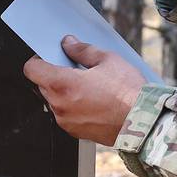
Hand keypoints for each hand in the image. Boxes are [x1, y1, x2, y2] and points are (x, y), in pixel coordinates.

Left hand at [23, 36, 146, 145]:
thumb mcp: (107, 60)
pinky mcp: (76, 132)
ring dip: (64, 92)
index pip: (32, 70)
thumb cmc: (129, 93)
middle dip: (55, 75)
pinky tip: (93, 100)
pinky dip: (73, 106)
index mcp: (62, 85)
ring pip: (55, 100)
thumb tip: (70, 44)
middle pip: (43, 85)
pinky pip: (66, 114)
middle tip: (75, 69)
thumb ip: (82, 50)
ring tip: (89, 86)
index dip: (38, 60)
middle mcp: (60, 106)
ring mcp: (67, 121)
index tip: (48, 57)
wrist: (144, 122)